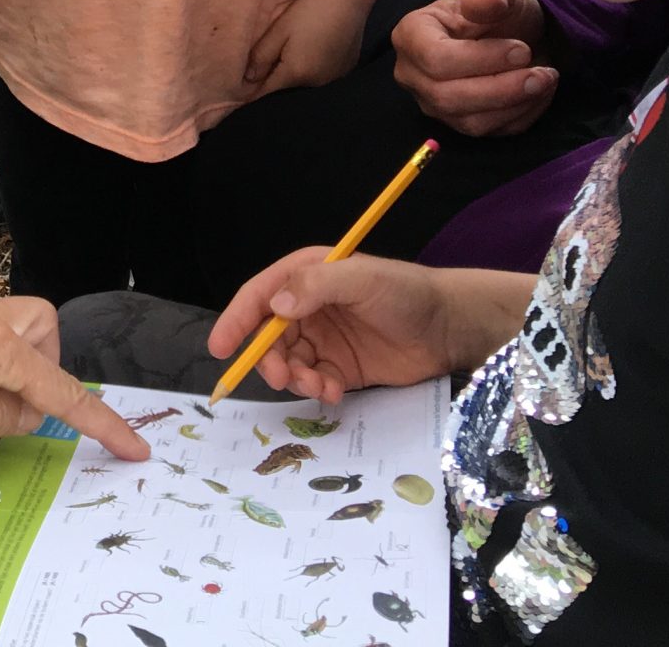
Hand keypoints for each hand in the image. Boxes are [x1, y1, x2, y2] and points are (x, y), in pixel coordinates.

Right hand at [204, 251, 464, 405]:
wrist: (449, 327)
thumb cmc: (406, 292)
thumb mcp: (361, 279)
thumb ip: (316, 286)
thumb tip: (276, 306)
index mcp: (305, 276)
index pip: (259, 296)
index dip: (236, 321)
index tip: (219, 348)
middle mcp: (307, 307)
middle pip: (268, 336)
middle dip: (269, 359)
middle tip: (281, 378)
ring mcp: (323, 339)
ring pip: (288, 362)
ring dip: (294, 378)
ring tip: (317, 386)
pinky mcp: (340, 367)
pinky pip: (312, 380)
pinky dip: (315, 389)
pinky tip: (332, 392)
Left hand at [243, 0, 366, 95]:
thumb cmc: (308, 12)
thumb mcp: (278, 31)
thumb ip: (261, 57)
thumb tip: (247, 79)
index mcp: (297, 74)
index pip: (267, 91)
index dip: (252, 92)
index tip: (240, 93)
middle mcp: (317, 82)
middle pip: (287, 87)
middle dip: (274, 80)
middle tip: (262, 67)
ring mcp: (335, 77)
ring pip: (306, 81)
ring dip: (296, 74)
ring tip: (290, 56)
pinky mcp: (347, 69)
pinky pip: (323, 75)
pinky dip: (314, 69)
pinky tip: (313, 51)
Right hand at [392, 0, 557, 135]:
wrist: (512, 33)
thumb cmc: (497, 9)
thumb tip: (482, 3)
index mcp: (411, 35)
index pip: (435, 59)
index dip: (481, 59)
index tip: (521, 49)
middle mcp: (413, 75)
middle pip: (448, 97)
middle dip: (502, 88)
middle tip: (543, 74)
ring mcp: (434, 104)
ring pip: (470, 122)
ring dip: (516, 105)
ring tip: (547, 79)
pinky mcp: (459, 124)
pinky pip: (491, 132)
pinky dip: (523, 115)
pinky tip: (541, 93)